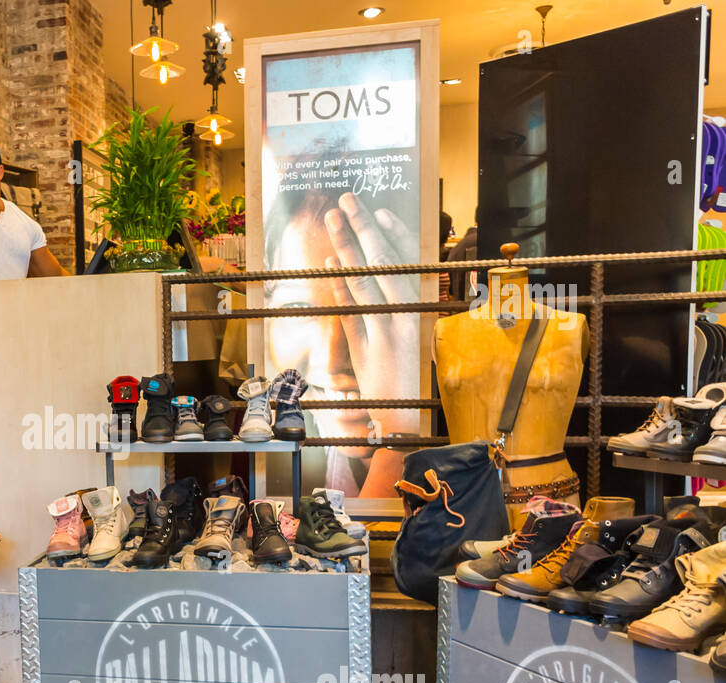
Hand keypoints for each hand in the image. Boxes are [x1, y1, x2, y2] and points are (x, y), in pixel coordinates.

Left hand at [323, 192, 420, 439]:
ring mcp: (386, 331)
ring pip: (365, 279)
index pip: (406, 263)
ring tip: (334, 218)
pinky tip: (329, 263)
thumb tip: (353, 271)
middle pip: (384, 262)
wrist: (399, 421)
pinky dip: (339, 286)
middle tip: (348, 199)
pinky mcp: (368, 349)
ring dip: (348, 246)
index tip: (380, 210)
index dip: (394, 234)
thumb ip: (373, 308)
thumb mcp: (389, 337)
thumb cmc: (395, 377)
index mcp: (415, 309)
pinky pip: (351, 311)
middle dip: (364, 228)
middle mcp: (404, 316)